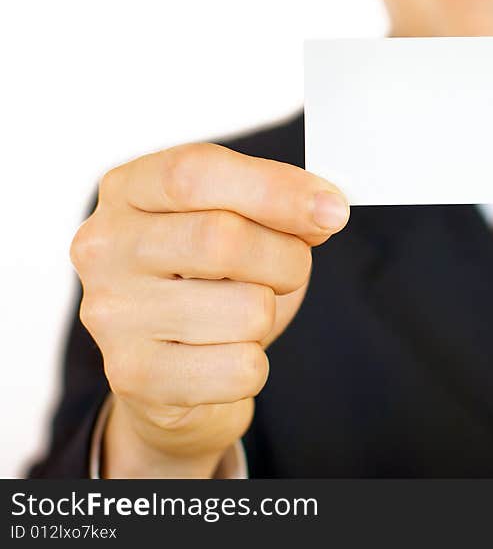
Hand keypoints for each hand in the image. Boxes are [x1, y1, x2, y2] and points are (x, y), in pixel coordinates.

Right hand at [69, 143, 348, 476]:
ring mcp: (112, 314)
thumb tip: (326, 209)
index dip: (275, 189)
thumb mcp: (237, 224)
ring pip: (247, 310)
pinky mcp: (135, 376)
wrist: (172, 372)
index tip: (333, 210)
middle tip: (290, 270)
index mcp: (127, 190)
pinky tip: (225, 356)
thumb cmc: (211, 284)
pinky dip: (254, 364)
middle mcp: (104, 247)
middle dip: (285, 259)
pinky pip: (241, 367)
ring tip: (242, 316)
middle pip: (221, 238)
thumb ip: (274, 205)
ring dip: (270, 315)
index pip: (194, 172)